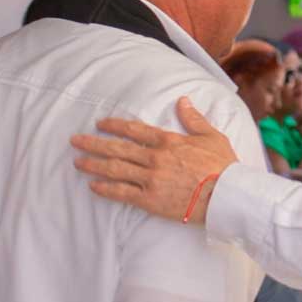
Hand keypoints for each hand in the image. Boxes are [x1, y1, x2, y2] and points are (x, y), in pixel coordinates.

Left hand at [70, 97, 237, 223]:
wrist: (226, 195)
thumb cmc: (223, 166)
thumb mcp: (212, 136)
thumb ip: (194, 119)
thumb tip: (183, 101)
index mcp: (168, 141)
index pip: (134, 130)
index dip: (114, 126)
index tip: (100, 124)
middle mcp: (154, 158)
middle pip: (117, 149)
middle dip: (94, 144)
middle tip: (75, 141)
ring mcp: (150, 179)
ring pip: (115, 170)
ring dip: (94, 165)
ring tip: (78, 162)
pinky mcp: (150, 200)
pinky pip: (122, 193)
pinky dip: (106, 189)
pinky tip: (93, 186)